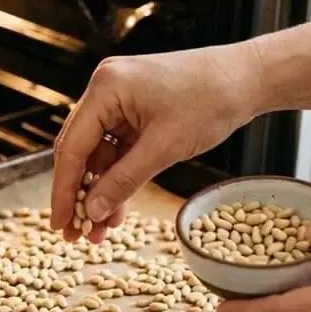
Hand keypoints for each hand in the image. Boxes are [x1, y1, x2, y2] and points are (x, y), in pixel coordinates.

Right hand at [51, 43, 257, 241]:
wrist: (250, 78)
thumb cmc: (212, 99)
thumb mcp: (165, 148)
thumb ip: (124, 181)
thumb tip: (93, 212)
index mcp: (106, 88)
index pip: (72, 147)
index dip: (64, 190)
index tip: (60, 224)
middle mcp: (105, 90)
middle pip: (78, 151)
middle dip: (79, 195)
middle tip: (75, 233)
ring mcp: (118, 100)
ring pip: (97, 156)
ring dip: (99, 191)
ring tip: (100, 230)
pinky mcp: (133, 111)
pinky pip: (117, 151)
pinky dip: (118, 178)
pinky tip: (117, 209)